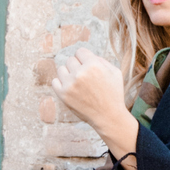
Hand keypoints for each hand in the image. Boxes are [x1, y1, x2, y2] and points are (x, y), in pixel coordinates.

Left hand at [51, 47, 140, 169]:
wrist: (109, 117)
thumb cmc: (113, 94)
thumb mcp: (114, 72)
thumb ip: (100, 59)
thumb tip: (85, 55)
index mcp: (93, 65)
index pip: (80, 51)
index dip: (84, 59)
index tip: (88, 68)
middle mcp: (80, 73)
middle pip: (70, 60)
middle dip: (77, 67)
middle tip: (85, 79)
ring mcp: (70, 84)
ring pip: (61, 69)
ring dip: (68, 74)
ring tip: (77, 84)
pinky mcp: (63, 95)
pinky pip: (55, 81)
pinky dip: (60, 84)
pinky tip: (70, 88)